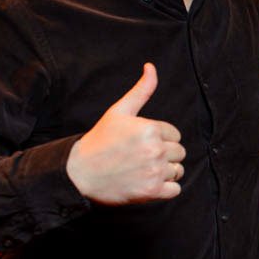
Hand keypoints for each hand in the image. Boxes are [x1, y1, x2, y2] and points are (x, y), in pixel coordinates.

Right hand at [66, 63, 186, 204]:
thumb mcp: (119, 111)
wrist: (79, 173)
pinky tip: (147, 182)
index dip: (160, 138)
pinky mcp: (152, 191)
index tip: (142, 143)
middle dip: (164, 154)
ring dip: (166, 171)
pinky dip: (165, 189)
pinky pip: (175, 190)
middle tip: (141, 157)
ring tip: (143, 169)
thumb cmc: (99, 141)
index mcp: (150, 129)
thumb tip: (151, 67)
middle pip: (179, 152)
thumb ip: (141, 90)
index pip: (174, 134)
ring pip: (178, 170)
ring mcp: (154, 171)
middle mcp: (155, 149)